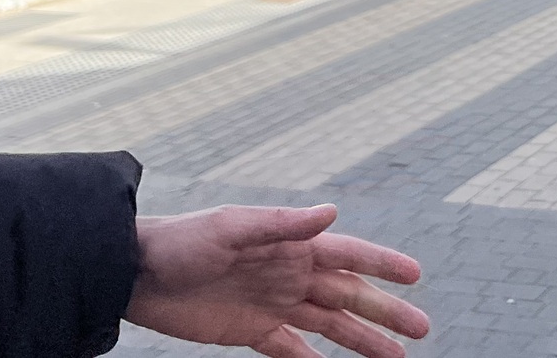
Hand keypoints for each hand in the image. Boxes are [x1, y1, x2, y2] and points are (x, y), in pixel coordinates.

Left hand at [126, 204, 428, 357]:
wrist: (135, 274)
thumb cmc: (181, 242)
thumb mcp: (230, 228)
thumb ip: (281, 225)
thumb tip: (331, 213)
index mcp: (290, 245)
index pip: (347, 254)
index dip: (382, 264)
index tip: (415, 276)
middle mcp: (289, 273)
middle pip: (348, 295)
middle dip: (385, 312)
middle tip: (422, 329)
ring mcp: (273, 303)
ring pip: (330, 326)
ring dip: (362, 341)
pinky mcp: (251, 331)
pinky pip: (293, 350)